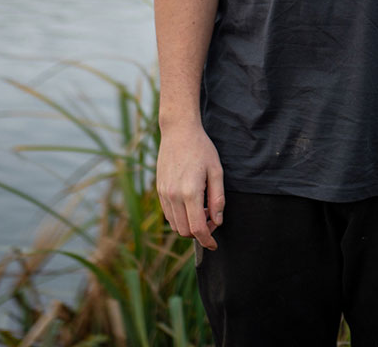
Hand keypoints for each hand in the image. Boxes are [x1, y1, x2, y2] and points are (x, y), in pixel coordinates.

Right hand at [156, 124, 224, 248]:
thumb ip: (218, 198)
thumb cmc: (201, 148)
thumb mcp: (216, 170)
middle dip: (199, 233)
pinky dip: (179, 218)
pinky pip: (168, 214)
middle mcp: (173, 196)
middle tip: (212, 220)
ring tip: (202, 210)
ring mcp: (164, 194)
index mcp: (190, 192)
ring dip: (189, 226)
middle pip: (185, 231)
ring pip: (175, 225)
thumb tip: (217, 221)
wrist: (178, 132)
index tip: (214, 244)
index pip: (197, 228)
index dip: (207, 240)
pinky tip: (191, 205)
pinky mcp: (159, 190)